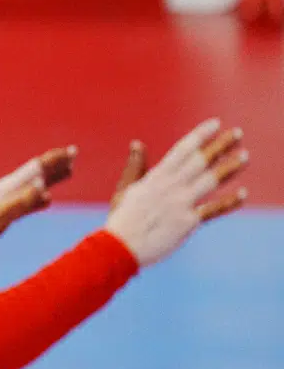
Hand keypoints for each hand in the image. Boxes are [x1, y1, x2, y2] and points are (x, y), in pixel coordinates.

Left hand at [0, 146, 76, 264]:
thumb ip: (20, 202)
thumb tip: (44, 186)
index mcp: (7, 188)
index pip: (35, 169)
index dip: (53, 160)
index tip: (72, 150)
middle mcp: (8, 191)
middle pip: (36, 172)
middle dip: (55, 162)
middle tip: (73, 152)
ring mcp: (6, 203)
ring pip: (34, 185)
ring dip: (51, 177)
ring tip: (68, 170)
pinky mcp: (4, 216)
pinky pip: (28, 203)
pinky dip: (41, 198)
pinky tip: (47, 198)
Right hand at [105, 119, 247, 267]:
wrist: (122, 245)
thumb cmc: (122, 217)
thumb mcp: (127, 187)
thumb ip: (136, 165)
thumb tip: (137, 143)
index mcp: (157, 175)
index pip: (183, 149)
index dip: (200, 135)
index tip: (215, 123)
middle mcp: (171, 186)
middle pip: (201, 161)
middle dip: (220, 145)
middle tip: (238, 133)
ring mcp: (181, 203)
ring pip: (210, 181)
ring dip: (229, 168)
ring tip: (245, 156)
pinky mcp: (188, 222)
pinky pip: (213, 210)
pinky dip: (229, 202)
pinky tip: (242, 193)